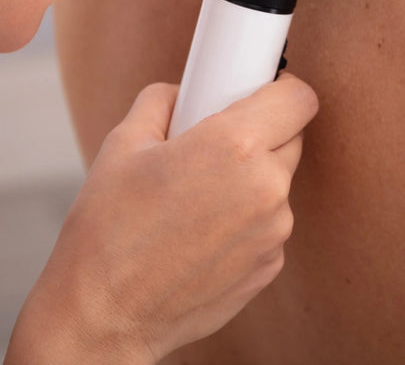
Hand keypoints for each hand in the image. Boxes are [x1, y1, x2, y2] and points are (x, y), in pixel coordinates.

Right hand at [6, 73, 318, 363]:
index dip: (280, 89)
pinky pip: (268, 225)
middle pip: (291, 138)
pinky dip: (244, 221)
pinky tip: (199, 233)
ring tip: (195, 197)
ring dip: (251, 180)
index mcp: (234, 145)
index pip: (299, 97)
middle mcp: (265, 188)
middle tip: (213, 143)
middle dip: (260, 133)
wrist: (104, 315)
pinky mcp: (269, 267)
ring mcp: (273, 232)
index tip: (261, 92)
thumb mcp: (124, 143)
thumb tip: (183, 92)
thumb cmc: (107, 232)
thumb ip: (163, 102)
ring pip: (278, 184)